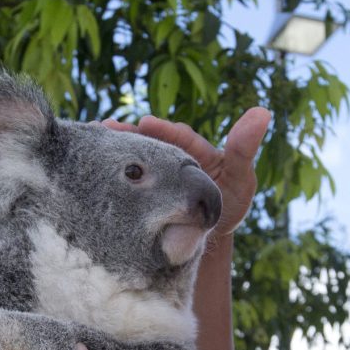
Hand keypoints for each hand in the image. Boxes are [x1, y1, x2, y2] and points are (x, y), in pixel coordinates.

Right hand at [107, 109, 271, 236]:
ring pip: (132, 158)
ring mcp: (151, 174)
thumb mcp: (239, 180)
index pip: (178, 136)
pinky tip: (86, 169)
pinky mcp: (139, 191)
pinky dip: (107, 173)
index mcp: (191, 150)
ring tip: (93, 144)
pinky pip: (124, 180)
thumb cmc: (227, 205)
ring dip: (113, 151)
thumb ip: (243, 150)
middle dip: (128, 135)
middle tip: (108, 127)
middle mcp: (167, 157)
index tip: (146, 122)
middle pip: (148, 142)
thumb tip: (263, 111)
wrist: (205, 238)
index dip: (164, 129)